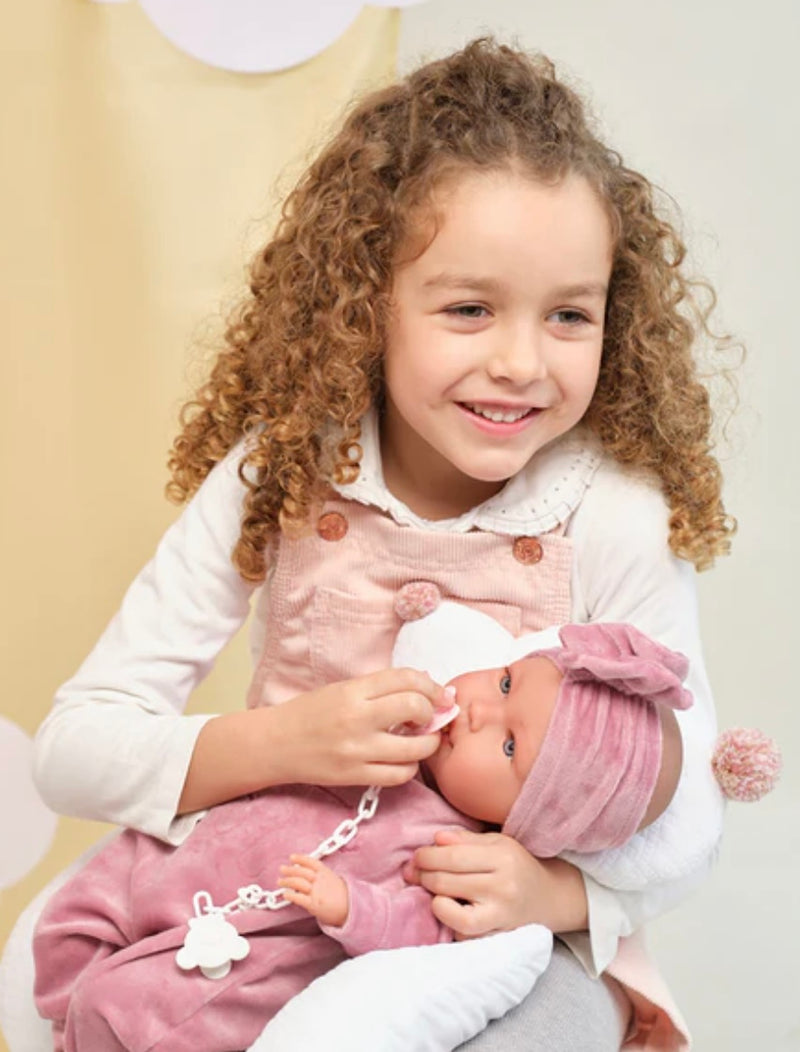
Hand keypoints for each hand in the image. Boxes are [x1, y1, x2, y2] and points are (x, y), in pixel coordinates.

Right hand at [266, 668, 449, 788]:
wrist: (275, 744)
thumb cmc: (310, 713)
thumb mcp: (342, 689)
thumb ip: (379, 688)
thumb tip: (424, 686)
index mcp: (353, 691)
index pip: (405, 679)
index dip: (431, 685)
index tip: (439, 694)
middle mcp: (357, 718)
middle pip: (415, 707)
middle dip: (432, 711)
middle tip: (430, 716)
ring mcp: (357, 750)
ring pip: (415, 747)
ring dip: (428, 742)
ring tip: (422, 739)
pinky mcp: (354, 776)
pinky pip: (399, 775)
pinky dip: (410, 767)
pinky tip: (404, 759)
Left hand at [278, 855, 348, 926]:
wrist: (350, 908)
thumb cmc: (341, 894)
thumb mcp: (333, 879)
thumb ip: (320, 875)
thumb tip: (304, 871)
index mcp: (325, 872)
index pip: (311, 862)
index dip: (300, 859)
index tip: (292, 857)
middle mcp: (320, 880)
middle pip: (302, 872)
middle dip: (290, 870)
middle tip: (282, 869)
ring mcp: (316, 892)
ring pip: (298, 883)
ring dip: (287, 881)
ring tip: (280, 881)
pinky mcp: (313, 904)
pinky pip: (299, 898)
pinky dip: (290, 895)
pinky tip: (285, 894)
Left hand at [403, 829, 587, 937]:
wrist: (550, 897)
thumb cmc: (517, 865)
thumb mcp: (497, 843)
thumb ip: (466, 840)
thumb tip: (436, 839)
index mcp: (502, 857)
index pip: (453, 856)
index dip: (427, 856)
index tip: (417, 856)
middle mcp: (503, 887)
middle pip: (447, 882)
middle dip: (423, 876)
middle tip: (415, 873)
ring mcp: (502, 916)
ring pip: (453, 914)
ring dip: (435, 901)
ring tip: (433, 893)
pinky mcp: (500, 937)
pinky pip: (465, 935)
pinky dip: (452, 924)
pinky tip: (452, 912)